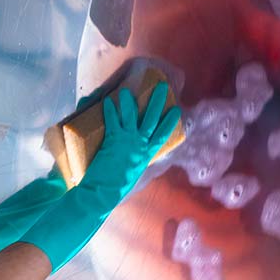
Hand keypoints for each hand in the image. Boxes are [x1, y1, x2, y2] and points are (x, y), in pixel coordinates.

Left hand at [84, 82, 180, 199]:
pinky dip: (110, 110)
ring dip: (130, 102)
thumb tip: (135, 157)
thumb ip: (135, 162)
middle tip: (162, 87)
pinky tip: (107, 101)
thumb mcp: (133, 173)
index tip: (176, 110)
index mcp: (147, 155)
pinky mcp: (113, 140)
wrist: (103, 193)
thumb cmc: (116, 187)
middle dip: (158, 102)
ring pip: (132, 116)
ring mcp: (128, 142)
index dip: (170, 122)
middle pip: (152, 119)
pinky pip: (113, 121)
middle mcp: (141, 146)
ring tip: (126, 90)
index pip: (163, 135)